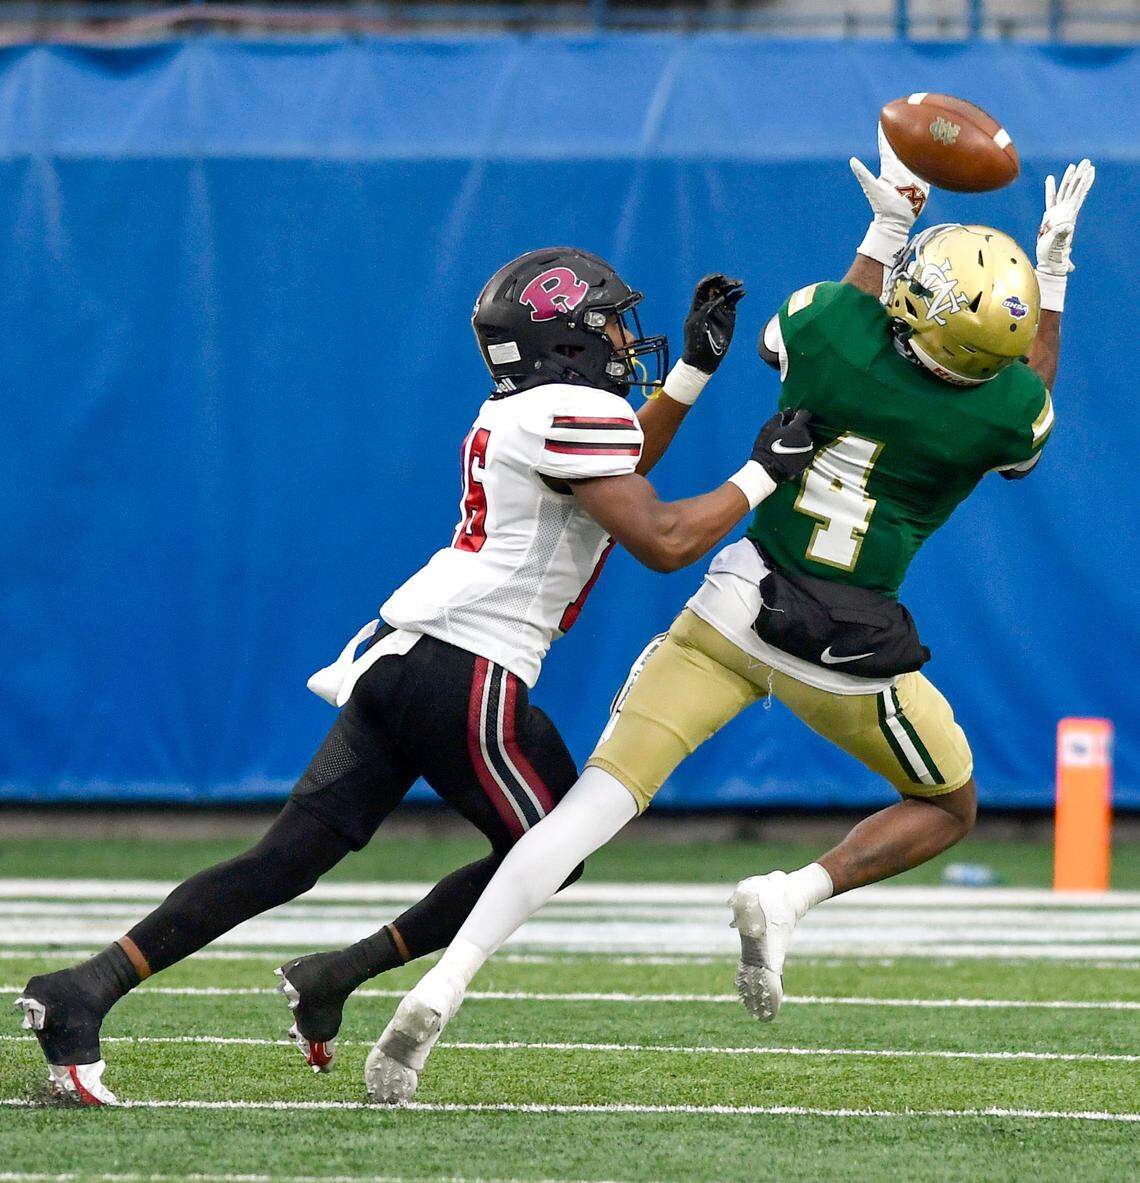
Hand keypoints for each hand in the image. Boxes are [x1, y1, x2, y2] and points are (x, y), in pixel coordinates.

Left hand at [681, 273, 745, 373]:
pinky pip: (733, 301)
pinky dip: (738, 295)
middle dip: (723, 282)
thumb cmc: (695, 342)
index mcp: (697, 305)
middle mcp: (708, 305)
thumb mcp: (696, 324)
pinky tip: (742, 293)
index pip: (703, 287)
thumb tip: (717, 299)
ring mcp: (719, 310)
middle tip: (731, 282)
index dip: (710, 279)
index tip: (718, 276)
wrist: (703, 358)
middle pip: (716, 287)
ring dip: (732, 286)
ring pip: (725, 292)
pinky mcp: (728, 316)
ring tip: (739, 284)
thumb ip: (705, 310)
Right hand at [751, 409, 814, 482]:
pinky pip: (805, 450)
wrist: (767, 471)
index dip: (797, 414)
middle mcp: (806, 438)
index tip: (791, 418)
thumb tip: (788, 411)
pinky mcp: (807, 460)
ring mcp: (808, 450)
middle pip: (804, 428)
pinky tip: (788, 454)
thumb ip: (780, 417)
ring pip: (805, 439)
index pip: (805, 414)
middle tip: (783, 435)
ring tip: (785, 446)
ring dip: (798, 440)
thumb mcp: (768, 428)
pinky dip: (799, 450)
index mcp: (797, 428)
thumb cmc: (765, 448)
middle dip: (796, 429)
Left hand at [850, 122, 930, 238]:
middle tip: (903, 115)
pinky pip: (927, 167)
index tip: (884, 118)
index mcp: (889, 169)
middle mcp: (900, 170)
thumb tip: (852, 160)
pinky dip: (931, 158)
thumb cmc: (883, 207)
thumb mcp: (872, 188)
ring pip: (916, 155)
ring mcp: (912, 175)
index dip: (885, 134)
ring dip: (919, 143)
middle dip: (903, 132)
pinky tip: (936, 149)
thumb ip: (863, 174)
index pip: (887, 147)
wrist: (897, 221)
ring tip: (921, 128)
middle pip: (903, 148)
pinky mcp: (922, 183)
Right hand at [1037, 158, 1094, 276]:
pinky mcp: (1049, 216)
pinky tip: (1050, 178)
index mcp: (1068, 215)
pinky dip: (1051, 188)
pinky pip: (1051, 198)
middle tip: (1086, 161)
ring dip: (1069, 178)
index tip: (1090, 171)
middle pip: (1073, 189)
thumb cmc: (1053, 253)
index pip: (1078, 195)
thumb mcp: (1056, 243)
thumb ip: (1061, 234)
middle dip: (1080, 175)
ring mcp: (1058, 213)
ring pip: (1065, 191)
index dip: (1084, 183)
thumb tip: (1068, 226)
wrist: (1049, 260)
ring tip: (1073, 165)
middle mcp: (1065, 212)